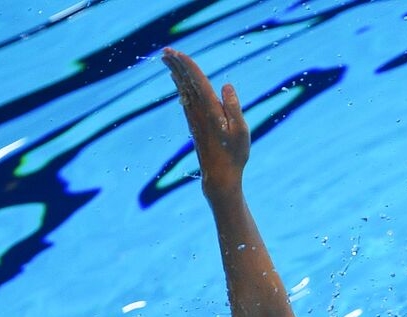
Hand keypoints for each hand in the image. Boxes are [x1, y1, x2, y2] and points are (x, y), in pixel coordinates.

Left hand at [162, 47, 248, 200]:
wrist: (219, 177)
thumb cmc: (234, 155)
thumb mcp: (241, 131)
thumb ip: (233, 107)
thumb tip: (226, 85)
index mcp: (211, 111)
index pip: (197, 81)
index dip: (187, 65)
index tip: (176, 52)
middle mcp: (199, 112)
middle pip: (185, 82)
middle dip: (176, 65)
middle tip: (165, 50)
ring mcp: (195, 118)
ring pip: (183, 90)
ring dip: (175, 73)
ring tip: (167, 59)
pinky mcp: (195, 124)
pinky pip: (185, 99)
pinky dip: (180, 87)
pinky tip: (177, 81)